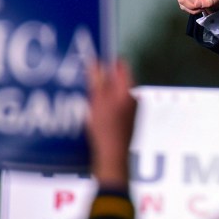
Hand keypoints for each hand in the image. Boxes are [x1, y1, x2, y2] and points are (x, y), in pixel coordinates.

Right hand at [87, 60, 136, 188]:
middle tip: (85, 77)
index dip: (107, 61)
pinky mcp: (125, 122)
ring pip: (114, 94)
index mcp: (129, 92)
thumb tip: (96, 61)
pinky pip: (114, 106)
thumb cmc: (105, 131)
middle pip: (118, 80)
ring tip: (85, 94)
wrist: (112, 159)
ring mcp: (131, 111)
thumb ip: (98, 81)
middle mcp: (133, 99)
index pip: (121, 66)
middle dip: (102, 77)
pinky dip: (103, 105)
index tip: (93, 59)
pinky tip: (91, 111)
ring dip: (101, 92)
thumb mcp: (97, 103)